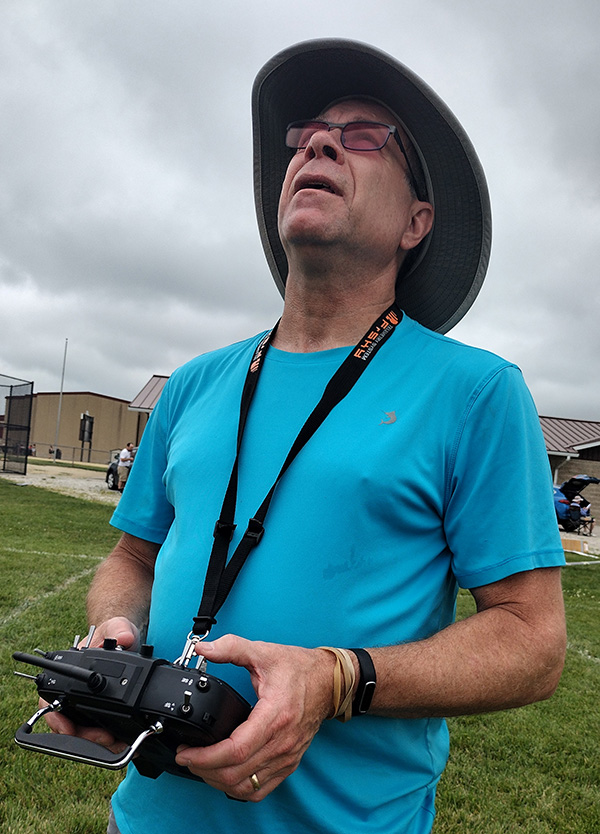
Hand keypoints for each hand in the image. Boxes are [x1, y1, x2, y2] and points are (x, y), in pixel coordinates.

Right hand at [42, 616, 140, 750]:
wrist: (127, 640)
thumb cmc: (114, 633)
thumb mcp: (117, 627)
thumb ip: (119, 630)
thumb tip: (124, 637)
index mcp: (69, 672)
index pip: (50, 699)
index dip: (55, 718)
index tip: (67, 728)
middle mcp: (73, 691)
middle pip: (66, 724)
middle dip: (83, 738)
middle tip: (104, 738)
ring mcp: (86, 703)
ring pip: (81, 733)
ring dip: (96, 742)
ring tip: (116, 742)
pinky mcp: (101, 711)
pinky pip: (98, 731)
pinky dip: (108, 739)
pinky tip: (121, 739)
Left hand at [174, 635, 335, 800]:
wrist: (330, 681)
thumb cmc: (299, 668)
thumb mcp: (263, 652)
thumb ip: (232, 648)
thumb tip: (204, 648)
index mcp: (274, 715)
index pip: (235, 750)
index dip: (205, 757)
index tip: (186, 753)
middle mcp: (282, 742)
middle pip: (235, 774)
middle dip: (203, 770)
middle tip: (186, 758)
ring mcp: (287, 756)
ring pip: (246, 787)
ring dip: (218, 782)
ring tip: (201, 766)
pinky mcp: (289, 763)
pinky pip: (261, 790)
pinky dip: (238, 789)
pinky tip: (225, 775)